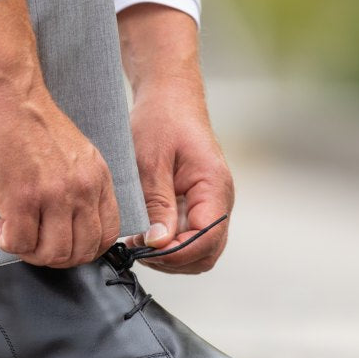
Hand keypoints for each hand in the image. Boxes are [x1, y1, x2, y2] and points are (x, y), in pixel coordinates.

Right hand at [0, 86, 120, 266]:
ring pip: (53, 253)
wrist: (8, 95)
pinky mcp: (22, 197)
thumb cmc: (33, 123)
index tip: (63, 244)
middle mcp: (82, 189)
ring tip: (15, 235)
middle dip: (55, 258)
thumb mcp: (77, 156)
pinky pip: (20, 242)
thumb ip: (81, 188)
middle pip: (81, 252)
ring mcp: (54, 194)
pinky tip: (0, 226)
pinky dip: (7, 242)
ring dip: (30, 253)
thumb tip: (70, 226)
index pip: (108, 236)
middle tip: (34, 245)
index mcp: (98, 180)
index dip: (84, 250)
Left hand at [126, 88, 233, 273]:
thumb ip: (157, 203)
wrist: (170, 98)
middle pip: (207, 253)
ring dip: (171, 255)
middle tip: (138, 248)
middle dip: (173, 259)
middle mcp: (219, 201)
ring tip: (140, 241)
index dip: (176, 252)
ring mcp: (211, 206)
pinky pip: (191, 238)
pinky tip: (146, 233)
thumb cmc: (162, 120)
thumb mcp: (150, 160)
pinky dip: (170, 245)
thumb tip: (158, 242)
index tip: (145, 247)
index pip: (206, 238)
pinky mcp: (198, 207)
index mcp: (214, 187)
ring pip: (199, 251)